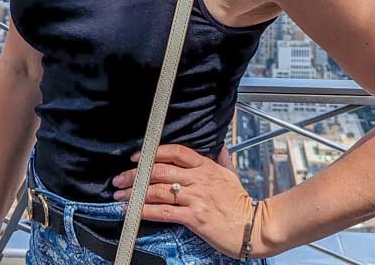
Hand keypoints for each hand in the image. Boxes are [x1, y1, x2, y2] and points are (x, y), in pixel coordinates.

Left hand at [111, 144, 269, 258]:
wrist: (254, 227)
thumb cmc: (242, 204)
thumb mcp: (232, 176)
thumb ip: (223, 160)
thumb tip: (220, 146)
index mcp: (207, 167)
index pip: (176, 152)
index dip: (153, 152)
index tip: (137, 157)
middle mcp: (199, 179)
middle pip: (160, 170)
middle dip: (135, 174)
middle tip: (119, 179)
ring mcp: (196, 198)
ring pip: (158, 190)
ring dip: (135, 193)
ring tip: (120, 196)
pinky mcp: (195, 217)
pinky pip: (164, 211)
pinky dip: (144, 210)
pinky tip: (133, 211)